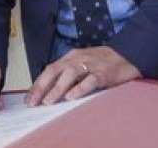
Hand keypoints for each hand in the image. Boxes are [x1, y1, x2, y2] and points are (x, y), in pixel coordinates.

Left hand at [25, 46, 140, 105]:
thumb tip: (49, 89)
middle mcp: (78, 59)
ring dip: (57, 88)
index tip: (29, 98)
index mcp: (71, 57)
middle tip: (33, 102)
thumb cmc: (103, 62)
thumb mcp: (82, 63)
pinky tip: (71, 97)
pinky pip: (89, 80)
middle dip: (42, 87)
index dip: (38, 83)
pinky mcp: (103, 73)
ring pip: (70, 74)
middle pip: (55, 70)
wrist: (127, 55)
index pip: (50, 69)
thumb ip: (68, 73)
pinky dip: (79, 88)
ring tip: (48, 101)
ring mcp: (91, 65)